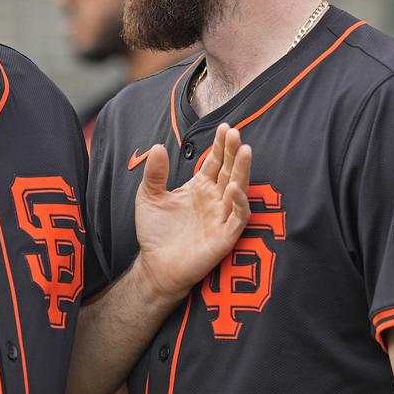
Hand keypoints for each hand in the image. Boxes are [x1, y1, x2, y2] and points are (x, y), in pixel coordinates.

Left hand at [131, 124, 251, 303]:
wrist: (155, 266)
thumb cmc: (155, 232)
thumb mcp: (148, 196)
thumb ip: (154, 173)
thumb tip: (159, 146)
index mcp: (200, 187)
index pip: (215, 162)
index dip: (221, 145)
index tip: (225, 127)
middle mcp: (215, 199)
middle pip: (229, 171)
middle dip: (233, 152)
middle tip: (235, 132)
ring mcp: (222, 217)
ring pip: (239, 189)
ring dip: (242, 171)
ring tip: (244, 150)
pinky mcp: (226, 236)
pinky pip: (238, 217)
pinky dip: (238, 203)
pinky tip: (232, 187)